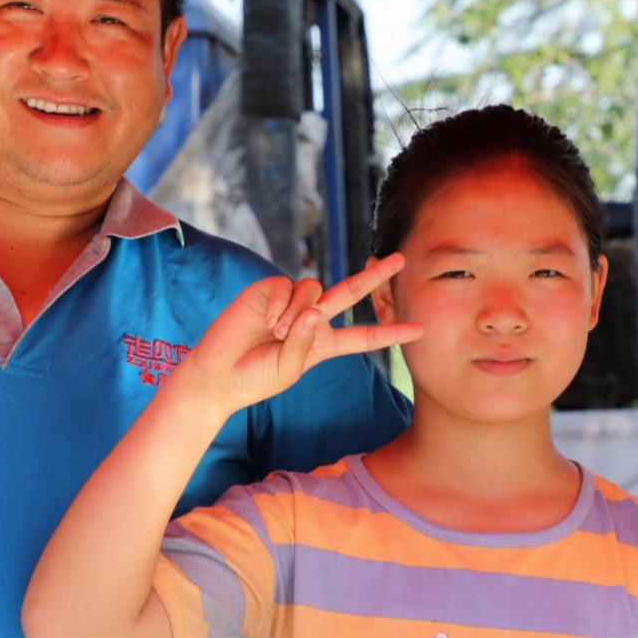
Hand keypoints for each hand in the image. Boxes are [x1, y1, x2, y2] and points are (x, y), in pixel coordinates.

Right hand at [171, 255, 422, 415]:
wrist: (218, 374)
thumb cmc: (256, 378)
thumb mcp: (289, 370)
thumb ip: (305, 343)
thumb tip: (314, 311)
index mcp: (324, 344)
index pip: (364, 336)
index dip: (391, 333)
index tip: (420, 330)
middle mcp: (312, 319)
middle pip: (350, 292)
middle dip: (376, 276)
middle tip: (401, 259)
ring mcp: (291, 303)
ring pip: (313, 288)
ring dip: (299, 311)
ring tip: (278, 332)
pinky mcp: (269, 290)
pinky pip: (286, 286)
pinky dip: (280, 304)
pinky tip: (266, 321)